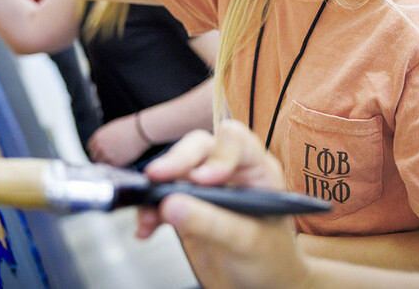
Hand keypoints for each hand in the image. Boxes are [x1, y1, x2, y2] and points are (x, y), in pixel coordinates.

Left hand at [86, 115, 149, 166]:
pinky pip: (111, 167)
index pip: (90, 148)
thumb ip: (104, 138)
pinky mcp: (115, 162)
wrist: (141, 131)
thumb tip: (102, 147)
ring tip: (115, 161)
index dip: (96, 151)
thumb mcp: (112, 129)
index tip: (100, 154)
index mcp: (98, 136)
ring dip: (106, 164)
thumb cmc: (130, 128)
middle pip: (94, 157)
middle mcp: (100, 146)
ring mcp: (107, 154)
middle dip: (100, 159)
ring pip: (101, 164)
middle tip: (107, 160)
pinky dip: (115, 166)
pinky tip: (121, 161)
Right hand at [136, 121, 309, 288]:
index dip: (216, 155)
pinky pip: (163, 198)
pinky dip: (150, 210)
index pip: (236, 142)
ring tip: (148, 215)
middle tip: (157, 177)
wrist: (263, 286)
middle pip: (200, 148)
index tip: (199, 180)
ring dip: (157, 188)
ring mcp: (207, 189)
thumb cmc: (272, 260)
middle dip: (177, 161)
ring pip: (176, 170)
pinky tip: (146, 228)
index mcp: (258, 171)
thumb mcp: (248, 242)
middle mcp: (231, 172)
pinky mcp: (188, 207)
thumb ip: (212, 223)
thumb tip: (172, 205)